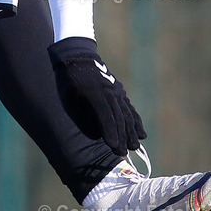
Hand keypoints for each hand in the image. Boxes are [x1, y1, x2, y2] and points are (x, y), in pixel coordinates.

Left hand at [47, 36, 145, 156]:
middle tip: (122, 153)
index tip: (113, 146)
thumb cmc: (69, 81)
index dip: (110, 132)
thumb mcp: (68, 97)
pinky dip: (136, 121)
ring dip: (131, 132)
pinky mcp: (120, 92)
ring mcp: (117, 91)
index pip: (105, 116)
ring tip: (134, 147)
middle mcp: (109, 92)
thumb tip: (95, 135)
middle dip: (121, 137)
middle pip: (118, 117)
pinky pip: (130, 108)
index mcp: (94, 93)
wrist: (78, 58)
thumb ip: (81, 116)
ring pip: (127, 114)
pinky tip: (141, 134)